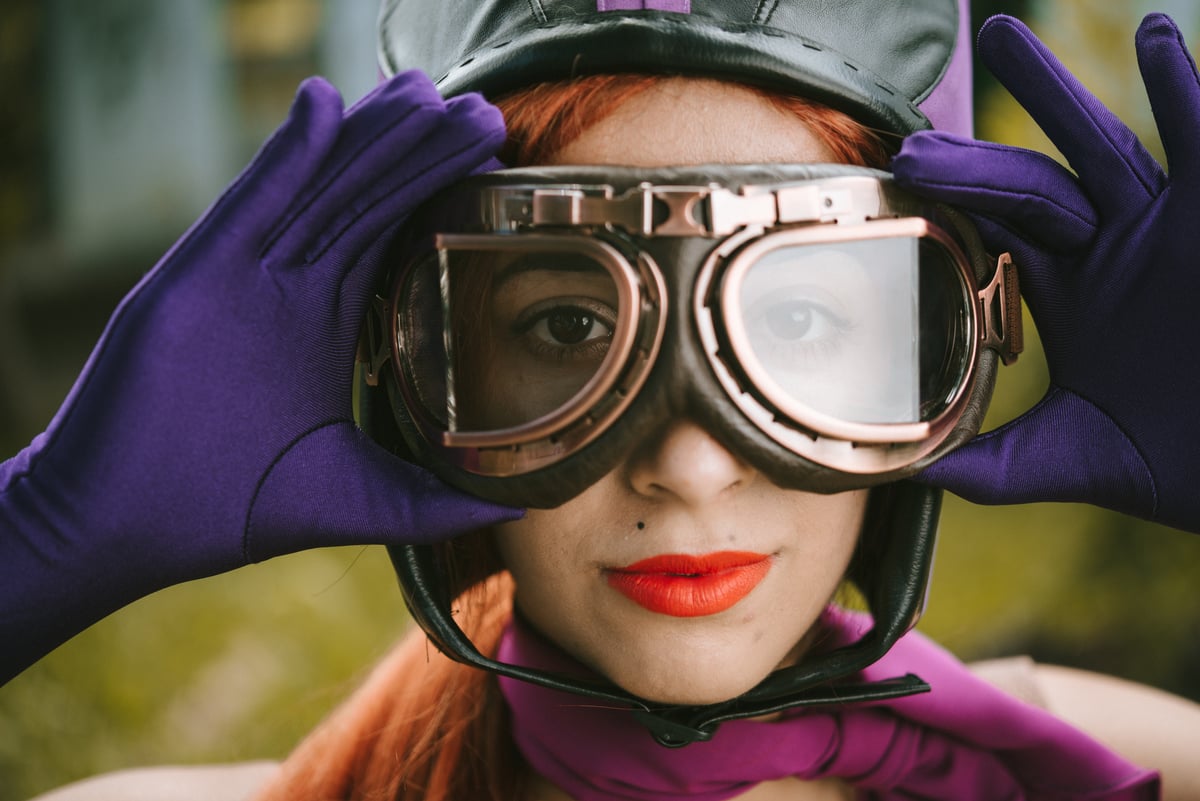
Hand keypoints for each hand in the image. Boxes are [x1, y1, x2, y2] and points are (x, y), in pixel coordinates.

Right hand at [0, 71, 516, 681]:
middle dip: (419, 156)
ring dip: (370, 141)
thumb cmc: (228, 510)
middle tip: (480, 112)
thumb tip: (519, 510)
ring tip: (424, 94)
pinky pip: (250, 205)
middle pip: (363, 204)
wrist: (126, 525)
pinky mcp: (199, 278)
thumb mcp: (359, 499)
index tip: (490, 166)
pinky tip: (325, 107)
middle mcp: (286, 293)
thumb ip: (433, 501)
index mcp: (321, 328)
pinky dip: (286, 156)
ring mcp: (242, 279)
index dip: (435, 199)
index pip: (389, 243)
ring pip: (318, 193)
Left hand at [892, 14, 1199, 532]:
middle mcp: (1106, 249)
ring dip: (1059, 91)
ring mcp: (1165, 228)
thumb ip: (993, 465)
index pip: (994, 231)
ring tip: (1010, 33)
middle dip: (976, 148)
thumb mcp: (1071, 458)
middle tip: (926, 116)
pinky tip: (1159, 43)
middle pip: (1030, 179)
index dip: (950, 198)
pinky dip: (1189, 97)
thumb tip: (909, 472)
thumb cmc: (1177, 463)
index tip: (900, 170)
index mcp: (1064, 292)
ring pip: (1103, 145)